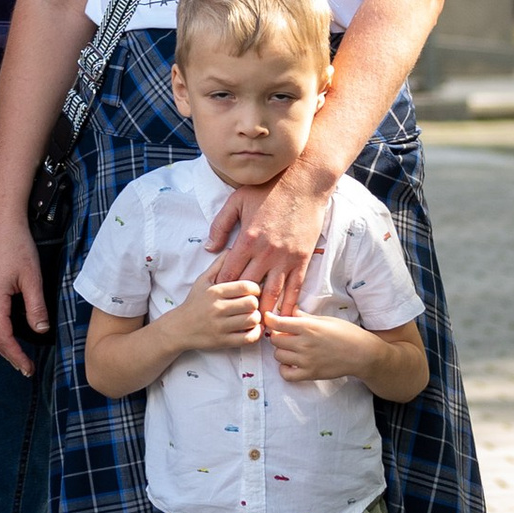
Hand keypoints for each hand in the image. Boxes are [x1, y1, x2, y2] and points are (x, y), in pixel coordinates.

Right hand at [0, 201, 48, 375]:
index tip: (28, 368)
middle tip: (24, 366)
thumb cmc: (16, 244)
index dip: (16, 356)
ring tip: (16, 351)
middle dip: (7, 354)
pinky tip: (5, 327)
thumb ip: (36, 307)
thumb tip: (41, 331)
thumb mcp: (32, 277)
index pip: (3, 339)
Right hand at [167, 271, 262, 355]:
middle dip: (255, 303)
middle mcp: (217, 308)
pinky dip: (255, 334)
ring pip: (252, 320)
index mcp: (215, 291)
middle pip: (251, 303)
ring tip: (251, 316)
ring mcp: (221, 326)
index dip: (255, 288)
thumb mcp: (203, 280)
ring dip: (256, 318)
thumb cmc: (194, 302)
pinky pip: (248, 338)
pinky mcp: (223, 342)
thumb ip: (218, 265)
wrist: (180, 328)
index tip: (253, 291)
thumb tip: (232, 248)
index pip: (246, 286)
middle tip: (252, 304)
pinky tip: (252, 329)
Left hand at [207, 165, 332, 315]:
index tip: (217, 301)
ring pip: (273, 293)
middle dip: (241, 305)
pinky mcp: (302, 259)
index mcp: (247, 239)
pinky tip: (286, 317)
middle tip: (235, 320)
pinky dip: (290, 304)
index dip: (222, 288)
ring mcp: (286, 258)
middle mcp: (266, 253)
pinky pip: (295, 287)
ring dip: (265, 311)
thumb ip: (221, 225)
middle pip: (249, 287)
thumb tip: (210, 248)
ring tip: (259, 327)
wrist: (304, 184)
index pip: (230, 272)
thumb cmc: (268, 189)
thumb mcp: (237, 201)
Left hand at [266, 309, 364, 383]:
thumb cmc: (346, 332)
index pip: (277, 323)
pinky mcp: (310, 374)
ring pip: (278, 356)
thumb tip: (292, 311)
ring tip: (290, 349)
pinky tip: (291, 364)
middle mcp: (304, 343)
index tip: (270, 318)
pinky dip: (285, 370)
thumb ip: (305, 317)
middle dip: (277, 336)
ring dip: (281, 352)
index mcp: (307, 326)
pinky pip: (286, 375)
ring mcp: (306, 360)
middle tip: (285, 335)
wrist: (362, 353)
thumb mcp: (325, 319)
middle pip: (275, 340)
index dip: (270, 319)